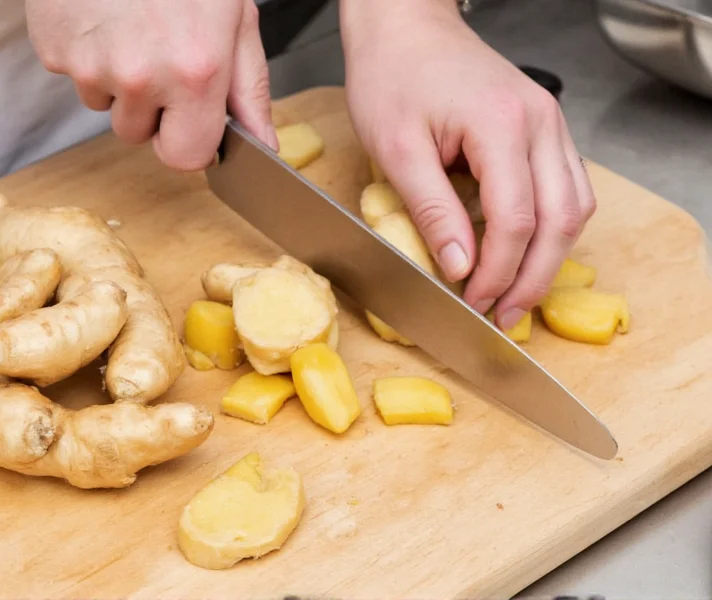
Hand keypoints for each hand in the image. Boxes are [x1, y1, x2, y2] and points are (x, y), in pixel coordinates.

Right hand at [25, 0, 277, 170]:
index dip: (186, 138)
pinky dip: (87, 52)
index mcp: (194, 72)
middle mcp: (140, 76)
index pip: (184, 157)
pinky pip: (73, 73)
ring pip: (104, 103)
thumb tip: (263, 146)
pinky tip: (104, 15)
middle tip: (158, 52)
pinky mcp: (53, 48)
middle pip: (137, 134)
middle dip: (149, 109)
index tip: (188, 116)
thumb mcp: (235, 18)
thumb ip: (249, 89)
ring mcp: (90, 64)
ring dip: (117, 79)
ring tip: (130, 26)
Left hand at [340, 0, 595, 329]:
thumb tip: (460, 267)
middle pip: (560, 219)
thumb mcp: (396, 148)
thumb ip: (431, 209)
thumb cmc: (392, 76)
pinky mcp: (543, 129)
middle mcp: (540, 123)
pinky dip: (550, 227)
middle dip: (533, 278)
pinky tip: (523, 251)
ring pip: (574, 206)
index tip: (472, 304)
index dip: (497, 272)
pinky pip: (565, 187)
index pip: (516, 219)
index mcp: (502, 125)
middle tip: (504, 317)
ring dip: (549, 257)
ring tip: (515, 294)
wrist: (404, 29)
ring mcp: (549, 124)